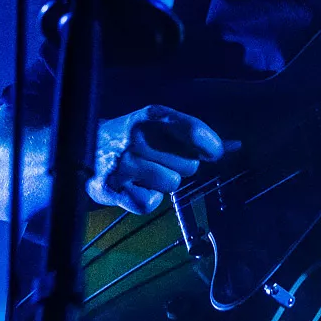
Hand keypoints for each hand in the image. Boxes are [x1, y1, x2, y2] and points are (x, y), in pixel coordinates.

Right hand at [87, 104, 231, 214]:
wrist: (84, 147)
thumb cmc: (136, 138)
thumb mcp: (161, 126)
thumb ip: (196, 136)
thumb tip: (236, 146)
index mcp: (152, 116)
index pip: (193, 130)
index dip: (211, 146)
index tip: (214, 153)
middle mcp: (137, 137)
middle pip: (189, 165)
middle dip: (181, 166)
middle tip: (161, 161)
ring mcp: (122, 163)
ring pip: (171, 185)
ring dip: (163, 184)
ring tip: (144, 173)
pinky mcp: (109, 188)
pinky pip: (150, 204)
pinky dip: (145, 200)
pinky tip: (132, 187)